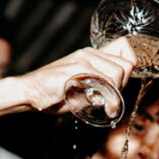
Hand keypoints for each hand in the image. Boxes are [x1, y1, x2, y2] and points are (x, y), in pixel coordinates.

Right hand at [22, 37, 136, 115]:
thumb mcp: (79, 90)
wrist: (29, 93)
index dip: (128, 70)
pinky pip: (105, 79)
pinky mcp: (78, 68)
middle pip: (127, 65)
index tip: (119, 87)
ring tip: (105, 103)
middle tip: (111, 99)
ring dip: (116, 91)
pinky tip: (101, 106)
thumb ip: (96, 90)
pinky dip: (108, 96)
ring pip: (119, 72)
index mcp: (90, 56)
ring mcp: (84, 59)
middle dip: (123, 85)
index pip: (124, 52)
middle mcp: (89, 53)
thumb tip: (113, 100)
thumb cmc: (52, 94)